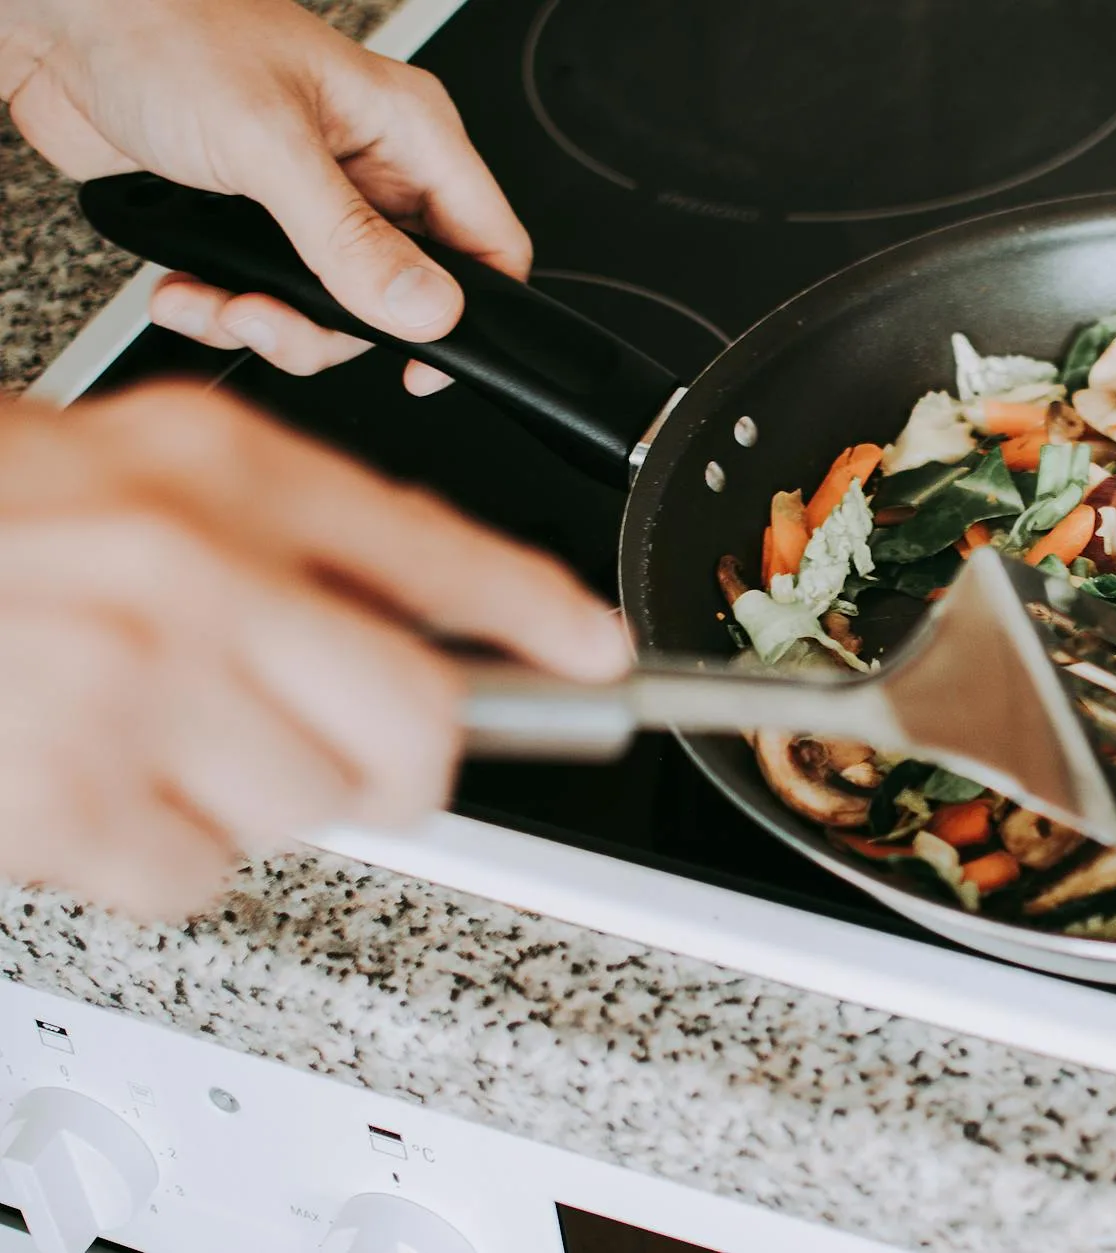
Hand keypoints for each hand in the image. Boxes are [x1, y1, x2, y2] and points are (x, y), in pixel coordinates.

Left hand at [0, 0, 525, 392]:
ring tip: (217, 304)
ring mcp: (309, 200)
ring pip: (328, 311)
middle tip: (274, 322)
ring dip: (264, 326)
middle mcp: (368, 169)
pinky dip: (219, 311)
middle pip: (399, 299)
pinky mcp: (250, 224)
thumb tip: (426, 310)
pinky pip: (262, 299)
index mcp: (409, 132)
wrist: (56, 21)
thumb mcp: (270, 144)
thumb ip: (350, 238)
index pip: (487, 242)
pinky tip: (184, 289)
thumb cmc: (163, 28)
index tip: (423, 364)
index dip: (469, 314)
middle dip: (330, 328)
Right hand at [0, 383, 628, 918]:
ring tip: (172, 742)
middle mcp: (190, 569)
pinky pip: (203, 877)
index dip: (539, 610)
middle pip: (415, 719)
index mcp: (222, 471)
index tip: (602, 656)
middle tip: (365, 760)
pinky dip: (168, 856)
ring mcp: (129, 685)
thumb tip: (434, 638)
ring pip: (315, 809)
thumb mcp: (155, 474)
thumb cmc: (0, 522)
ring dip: (265, 803)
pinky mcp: (68, 793)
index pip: (436, 548)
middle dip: (412, 763)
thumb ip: (297, 540)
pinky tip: (105, 784)